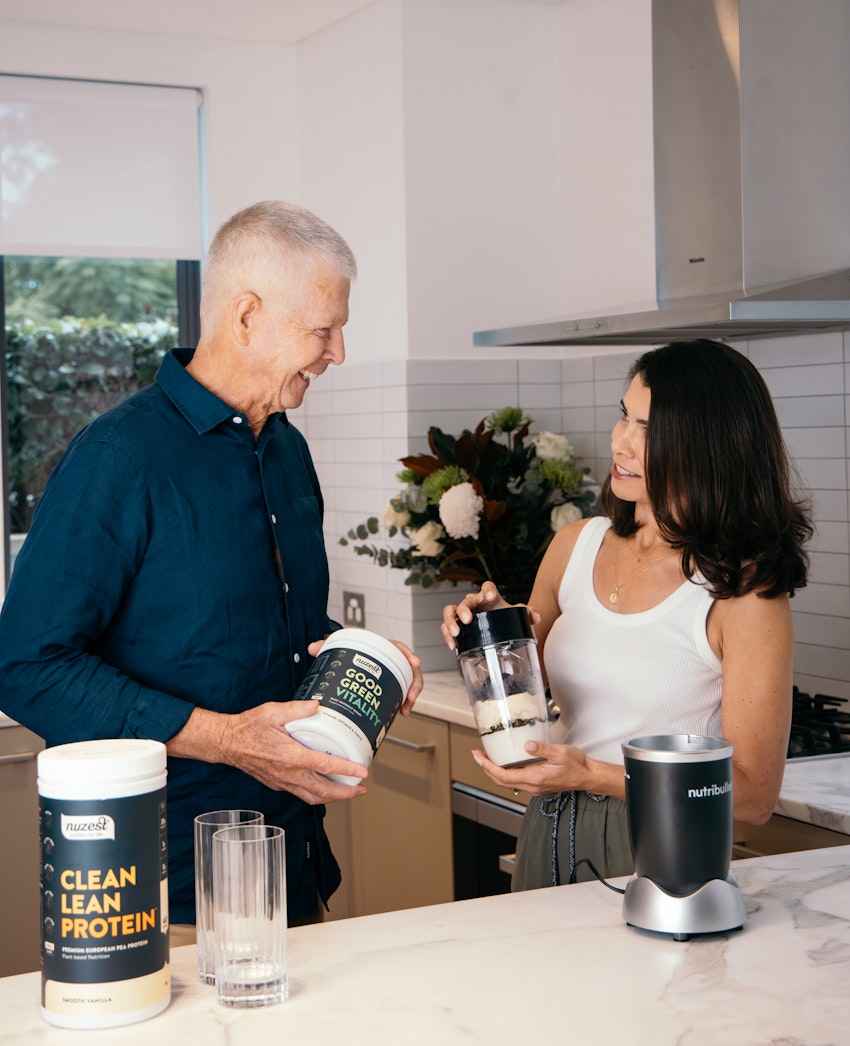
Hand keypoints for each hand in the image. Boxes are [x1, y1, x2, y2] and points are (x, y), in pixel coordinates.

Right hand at [216, 699, 369, 803]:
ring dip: (333, 797)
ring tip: (348, 791)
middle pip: (323, 791)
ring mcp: (282, 781)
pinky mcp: (278, 784)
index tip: (362, 772)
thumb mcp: (273, 712)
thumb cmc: (247, 728)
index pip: (325, 766)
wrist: (226, 743)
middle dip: (345, 793)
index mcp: (290, 756)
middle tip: (361, 789)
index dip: (347, 770)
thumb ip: (297, 709)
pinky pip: (301, 794)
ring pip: (312, 797)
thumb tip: (317, 705)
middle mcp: (288, 773)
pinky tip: (324, 786)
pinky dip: (317, 794)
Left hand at [307, 637, 422, 716]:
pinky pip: (401, 694)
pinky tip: (401, 712)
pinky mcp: (389, 687)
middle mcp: (390, 661)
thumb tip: (312, 648)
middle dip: (415, 683)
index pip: (400, 648)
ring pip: (409, 683)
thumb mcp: (338, 646)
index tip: (415, 663)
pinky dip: (403, 703)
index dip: (409, 655)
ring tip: (406, 709)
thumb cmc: (348, 650)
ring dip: (411, 696)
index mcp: (382, 647)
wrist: (349, 661)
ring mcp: (391, 675)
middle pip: (410, 669)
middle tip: (411, 696)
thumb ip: (325, 644)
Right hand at [440, 582, 540, 650]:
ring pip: (450, 611)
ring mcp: (462, 613)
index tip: (490, 597)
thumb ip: (527, 613)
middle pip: (465, 600)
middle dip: (464, 609)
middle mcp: (474, 603)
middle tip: (467, 619)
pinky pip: (446, 627)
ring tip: (456, 632)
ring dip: (450, 621)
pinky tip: (453, 645)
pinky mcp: (455, 624)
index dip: (487, 590)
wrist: (496, 627)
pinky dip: (447, 635)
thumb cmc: (503, 617)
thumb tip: (535, 617)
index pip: (487, 587)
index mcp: (489, 597)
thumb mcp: (515, 615)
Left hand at [470, 740, 590, 796]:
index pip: (504, 776)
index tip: (478, 757)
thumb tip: (526, 744)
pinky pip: (516, 782)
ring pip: (507, 783)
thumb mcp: (560, 752)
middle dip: (486, 769)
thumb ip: (542, 749)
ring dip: (494, 771)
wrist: (588, 776)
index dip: (488, 767)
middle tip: (477, 755)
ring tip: (486, 758)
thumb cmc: (576, 765)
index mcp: (535, 778)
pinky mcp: (537, 785)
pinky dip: (505, 773)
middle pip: (501, 781)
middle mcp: (532, 786)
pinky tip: (504, 763)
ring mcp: (534, 787)